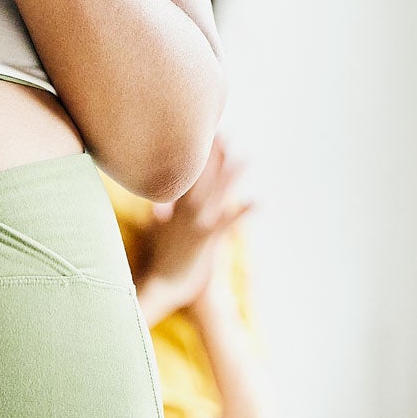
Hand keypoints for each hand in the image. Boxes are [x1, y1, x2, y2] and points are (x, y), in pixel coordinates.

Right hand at [138, 131, 255, 316]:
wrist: (161, 285)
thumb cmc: (161, 261)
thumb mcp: (158, 233)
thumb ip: (162, 217)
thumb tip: (159, 209)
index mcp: (176, 207)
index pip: (186, 175)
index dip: (195, 156)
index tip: (202, 136)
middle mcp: (186, 210)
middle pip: (202, 176)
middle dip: (213, 154)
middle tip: (223, 132)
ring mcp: (197, 222)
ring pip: (217, 192)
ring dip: (233, 174)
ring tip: (248, 157)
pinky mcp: (207, 238)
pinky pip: (229, 222)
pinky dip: (243, 211)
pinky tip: (259, 202)